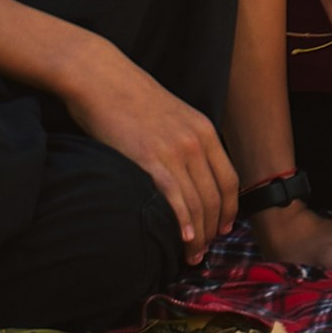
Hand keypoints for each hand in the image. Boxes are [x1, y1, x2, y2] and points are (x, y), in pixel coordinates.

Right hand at [60, 45, 236, 254]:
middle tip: (204, 251)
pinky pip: (175, 198)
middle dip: (214, 229)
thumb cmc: (129, 98)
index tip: (223, 228)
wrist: (102, 78)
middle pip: (215, 196)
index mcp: (204, 130)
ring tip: (191, 255)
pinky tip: (184, 239)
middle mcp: (195, 141)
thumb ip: (185, 141)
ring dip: (199, 234)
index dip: (229, 209)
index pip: (229, 179)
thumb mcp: (172, 115)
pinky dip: (183, 223)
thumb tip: (187, 174)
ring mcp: (174, 150)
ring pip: (198, 202)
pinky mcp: (150, 158)